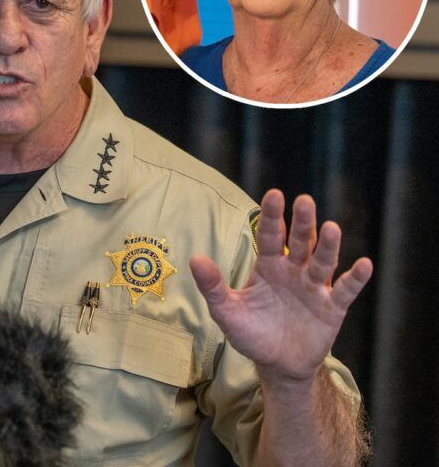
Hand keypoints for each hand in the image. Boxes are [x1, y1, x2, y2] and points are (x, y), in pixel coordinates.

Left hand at [190, 189, 372, 382]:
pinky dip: (355, 279)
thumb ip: (212, 286)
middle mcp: (293, 270)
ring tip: (331, 228)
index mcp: (268, 265)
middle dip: (302, 222)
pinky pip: (346, 290)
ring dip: (328, 246)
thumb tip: (194, 259)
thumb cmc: (251, 332)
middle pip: (300, 241)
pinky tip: (364, 264)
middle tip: (305, 201)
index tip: (274, 194)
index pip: (270, 236)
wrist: (276, 365)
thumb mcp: (227, 311)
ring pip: (323, 261)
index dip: (272, 216)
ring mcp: (314, 287)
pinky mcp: (332, 308)